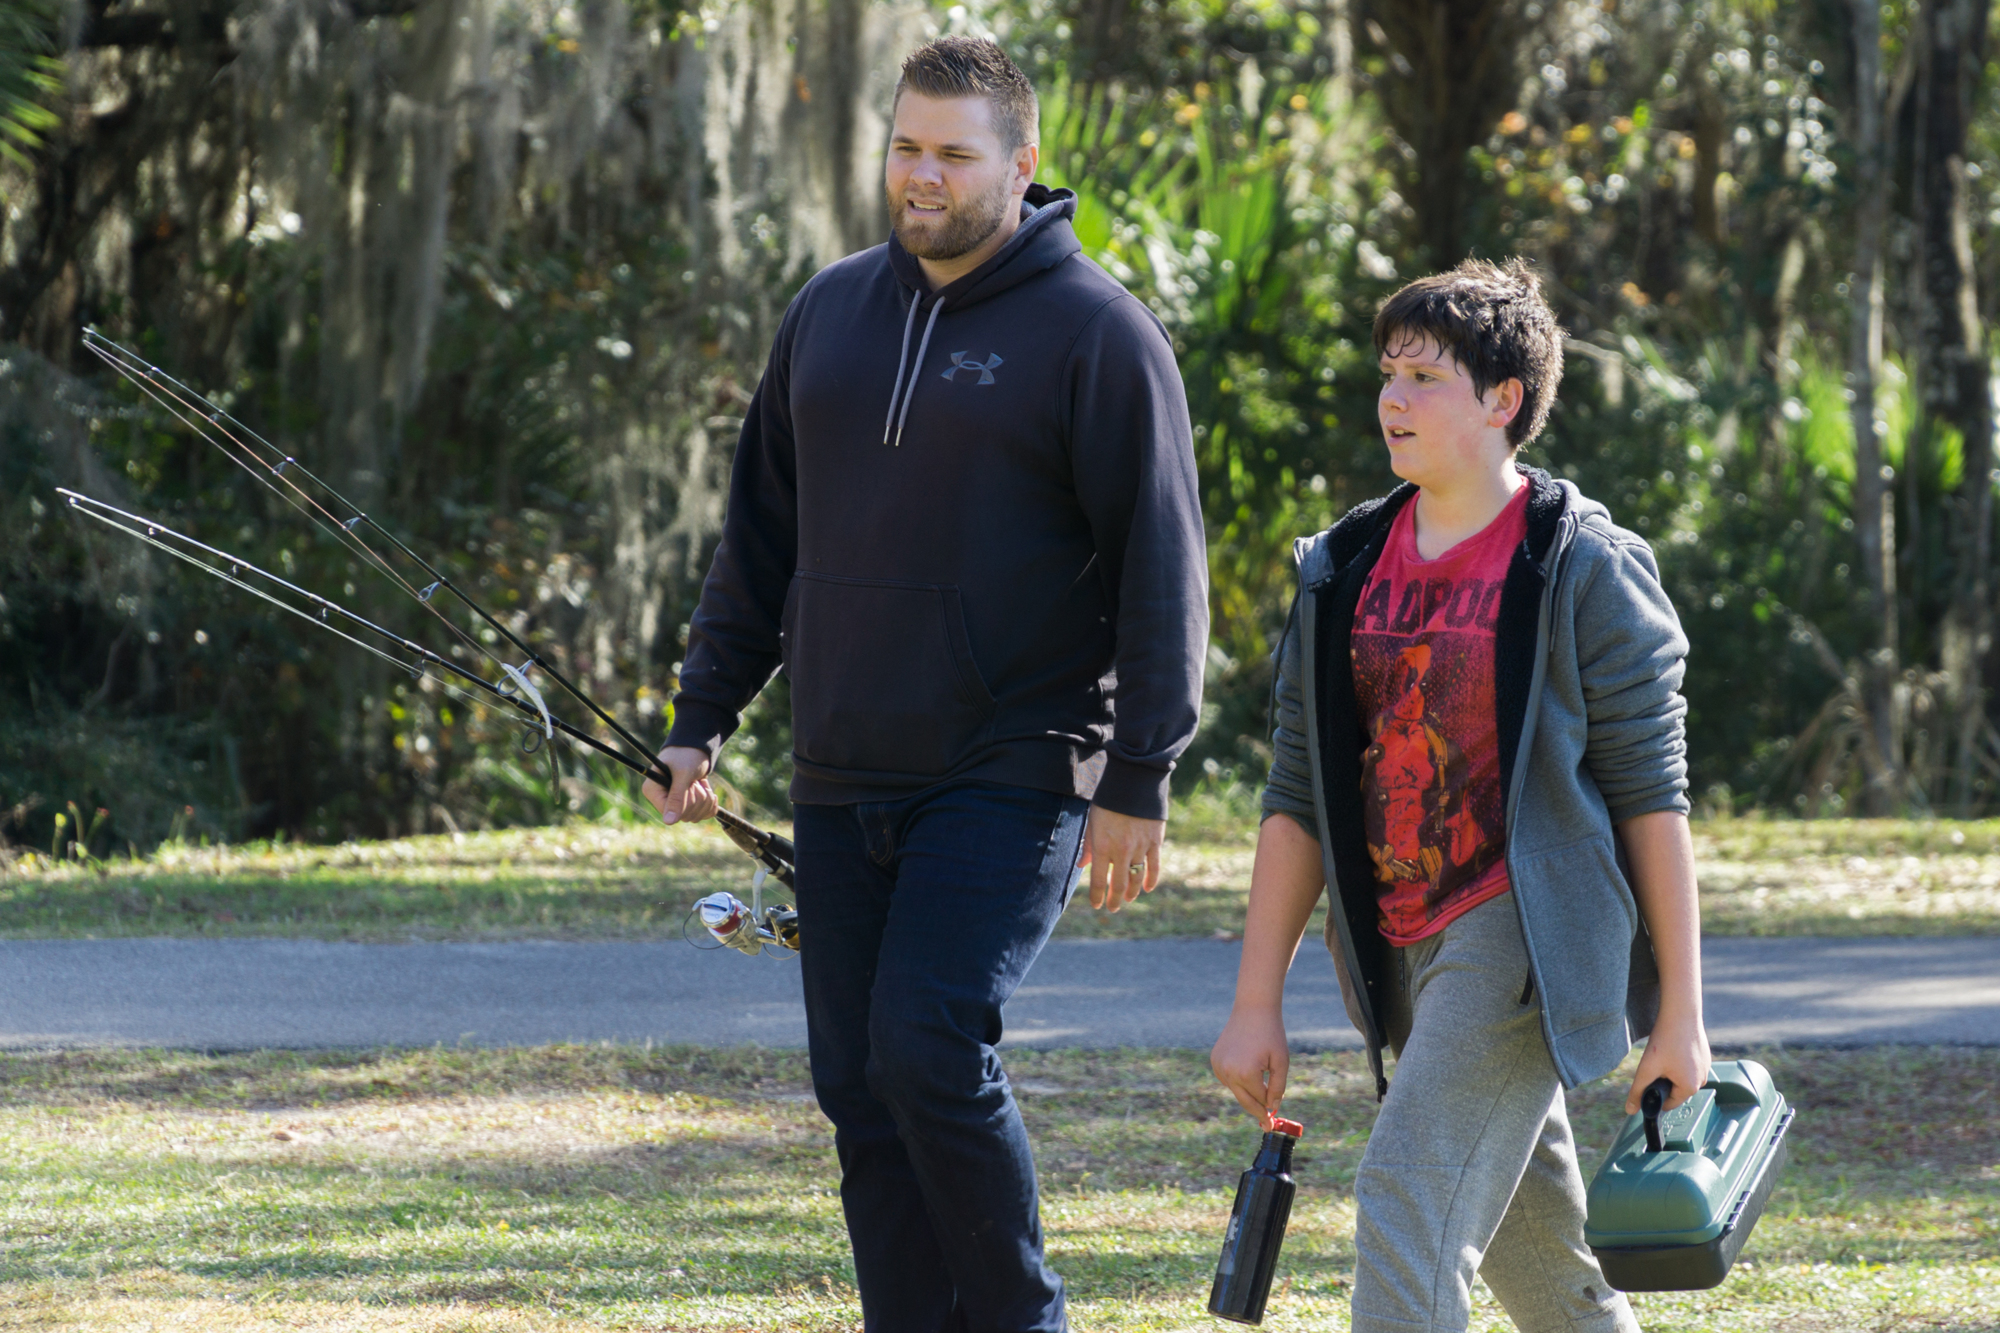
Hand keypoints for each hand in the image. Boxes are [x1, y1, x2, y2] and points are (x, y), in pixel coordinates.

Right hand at [641, 746, 719, 825]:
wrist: (698, 748)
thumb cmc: (687, 755)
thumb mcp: (683, 774)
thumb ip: (677, 798)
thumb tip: (668, 822)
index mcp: (653, 791)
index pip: (670, 814)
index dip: (686, 804)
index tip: (690, 786)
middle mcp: (662, 800)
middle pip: (685, 816)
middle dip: (697, 798)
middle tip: (695, 781)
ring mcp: (676, 804)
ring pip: (696, 817)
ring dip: (705, 799)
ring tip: (700, 782)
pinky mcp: (689, 805)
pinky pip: (703, 815)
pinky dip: (711, 803)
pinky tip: (708, 790)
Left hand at [1079, 805, 1164, 910]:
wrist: (1133, 781)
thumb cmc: (1108, 801)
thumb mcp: (1092, 821)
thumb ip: (1088, 845)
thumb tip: (1081, 865)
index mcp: (1102, 846)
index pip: (1098, 881)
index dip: (1097, 897)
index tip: (1096, 905)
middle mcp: (1121, 850)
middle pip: (1119, 885)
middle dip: (1115, 900)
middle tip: (1113, 908)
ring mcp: (1140, 847)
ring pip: (1137, 878)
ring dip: (1132, 892)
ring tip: (1128, 899)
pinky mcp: (1155, 841)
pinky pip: (1154, 866)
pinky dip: (1151, 880)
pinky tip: (1147, 888)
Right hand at [1211, 1007, 1289, 1122]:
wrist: (1252, 1009)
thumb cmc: (1270, 1034)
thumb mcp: (1281, 1062)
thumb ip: (1277, 1088)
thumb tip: (1271, 1108)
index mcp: (1246, 1073)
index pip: (1259, 1100)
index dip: (1269, 1109)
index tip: (1271, 1126)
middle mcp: (1228, 1072)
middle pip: (1245, 1101)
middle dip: (1257, 1111)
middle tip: (1266, 1124)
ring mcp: (1219, 1066)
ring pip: (1236, 1090)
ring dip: (1248, 1091)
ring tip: (1260, 1073)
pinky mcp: (1215, 1061)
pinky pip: (1228, 1079)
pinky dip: (1238, 1080)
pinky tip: (1247, 1065)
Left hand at [1624, 1008, 1710, 1113]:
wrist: (1681, 1014)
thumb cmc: (1665, 1041)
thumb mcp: (1647, 1069)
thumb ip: (1637, 1091)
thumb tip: (1630, 1111)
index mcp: (1691, 1088)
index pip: (1669, 1103)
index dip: (1654, 1094)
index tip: (1647, 1079)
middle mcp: (1703, 1080)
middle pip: (1675, 1090)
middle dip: (1662, 1080)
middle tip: (1654, 1062)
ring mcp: (1706, 1067)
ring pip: (1681, 1077)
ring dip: (1669, 1070)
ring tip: (1663, 1053)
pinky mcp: (1705, 1056)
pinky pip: (1688, 1065)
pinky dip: (1678, 1060)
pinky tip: (1672, 1047)